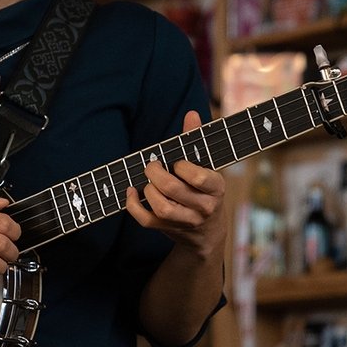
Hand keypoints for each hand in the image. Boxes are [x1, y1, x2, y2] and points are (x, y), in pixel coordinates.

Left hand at [124, 110, 225, 256]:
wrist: (208, 232)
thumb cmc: (203, 189)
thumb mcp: (206, 167)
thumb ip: (196, 140)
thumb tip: (191, 113)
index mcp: (216, 188)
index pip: (198, 177)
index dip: (182, 166)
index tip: (176, 162)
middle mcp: (203, 207)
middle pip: (173, 189)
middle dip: (155, 173)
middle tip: (152, 166)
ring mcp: (186, 221)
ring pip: (161, 207)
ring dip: (148, 190)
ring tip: (148, 182)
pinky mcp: (169, 230)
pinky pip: (147, 220)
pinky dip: (133, 206)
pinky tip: (131, 192)